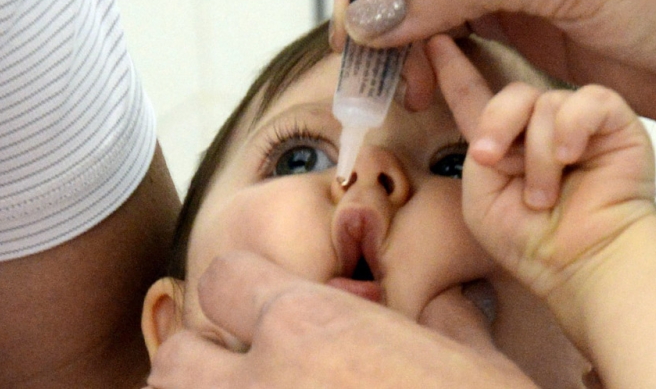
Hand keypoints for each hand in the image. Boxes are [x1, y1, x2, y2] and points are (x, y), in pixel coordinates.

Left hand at [145, 251, 535, 388]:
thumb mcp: (480, 367)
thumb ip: (448, 322)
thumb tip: (447, 302)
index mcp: (312, 329)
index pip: (224, 277)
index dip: (242, 285)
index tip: (259, 303)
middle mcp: (263, 385)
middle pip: (175, 355)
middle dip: (201, 357)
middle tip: (245, 369)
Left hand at [428, 34, 655, 298]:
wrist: (582, 263)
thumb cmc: (531, 240)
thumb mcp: (481, 194)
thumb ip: (478, 147)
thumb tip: (496, 120)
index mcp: (506, 143)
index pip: (477, 96)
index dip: (454, 69)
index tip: (434, 41)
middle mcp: (541, 127)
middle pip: (510, 93)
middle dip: (496, 125)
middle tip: (494, 162)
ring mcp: (578, 122)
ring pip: (544, 102)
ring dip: (538, 156)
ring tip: (546, 196)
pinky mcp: (614, 121)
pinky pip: (586, 101)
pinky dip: (572, 130)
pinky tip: (573, 157)